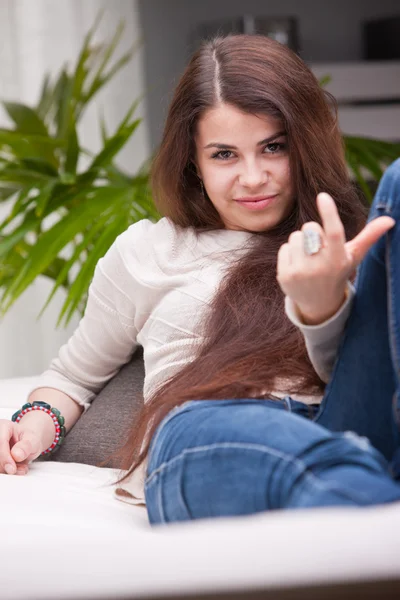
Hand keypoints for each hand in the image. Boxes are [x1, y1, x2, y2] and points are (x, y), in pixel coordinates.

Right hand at [0, 419, 42, 474]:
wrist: (28, 445)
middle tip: (21, 469)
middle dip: (6, 465)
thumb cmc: (29, 440)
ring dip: (6, 470)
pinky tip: (16, 469)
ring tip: (21, 468)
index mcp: (3, 426)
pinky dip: (6, 472)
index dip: (4, 457)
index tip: (12, 468)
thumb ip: (26, 446)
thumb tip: (16, 455)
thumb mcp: (33, 440)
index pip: (0, 441)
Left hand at [277, 192, 395, 324]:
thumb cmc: (338, 272)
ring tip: (309, 259)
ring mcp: (300, 273)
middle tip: (320, 249)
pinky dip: (290, 253)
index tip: (323, 196)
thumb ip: (369, 237)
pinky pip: (284, 248)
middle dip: (314, 232)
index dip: (329, 213)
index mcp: (338, 260)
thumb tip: (389, 220)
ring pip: (295, 236)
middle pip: (310, 227)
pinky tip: (298, 266)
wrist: (318, 303)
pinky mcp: (284, 276)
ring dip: (301, 243)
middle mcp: (319, 267)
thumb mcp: (354, 257)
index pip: (334, 232)